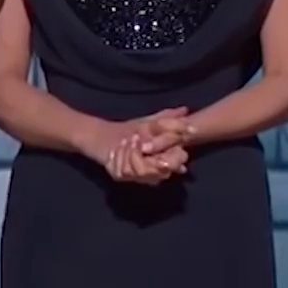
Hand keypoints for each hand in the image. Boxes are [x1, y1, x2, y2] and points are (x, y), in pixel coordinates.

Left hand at [74, 109, 191, 184]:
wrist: (101, 135)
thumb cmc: (129, 129)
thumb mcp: (150, 121)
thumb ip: (168, 118)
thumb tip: (185, 111)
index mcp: (162, 158)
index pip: (177, 162)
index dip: (173, 155)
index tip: (164, 142)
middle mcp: (151, 170)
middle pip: (161, 171)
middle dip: (155, 155)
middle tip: (141, 140)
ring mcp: (135, 175)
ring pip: (144, 173)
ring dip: (134, 154)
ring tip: (128, 141)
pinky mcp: (120, 175)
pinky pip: (127, 172)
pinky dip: (123, 157)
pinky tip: (118, 149)